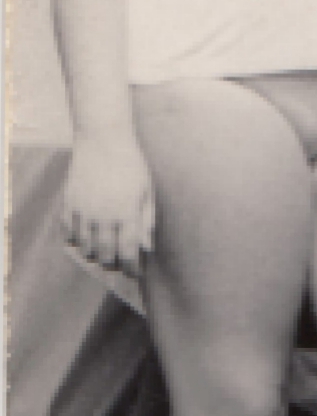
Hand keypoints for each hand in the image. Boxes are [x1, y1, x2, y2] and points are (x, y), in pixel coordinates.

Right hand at [62, 135, 155, 281]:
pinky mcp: (69, 204)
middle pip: (105, 254)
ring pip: (85, 247)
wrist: (103, 141)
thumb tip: (147, 245)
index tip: (136, 274)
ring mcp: (83, 211)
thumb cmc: (131, 165)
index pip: (129, 251)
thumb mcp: (147, 191)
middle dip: (113, 264)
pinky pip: (69, 233)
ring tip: (103, 255)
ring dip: (94, 255)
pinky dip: (77, 241)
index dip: (132, 267)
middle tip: (120, 265)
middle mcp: (104, 216)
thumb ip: (147, 219)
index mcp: (127, 213)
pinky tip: (85, 241)